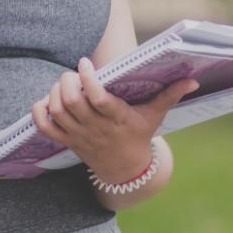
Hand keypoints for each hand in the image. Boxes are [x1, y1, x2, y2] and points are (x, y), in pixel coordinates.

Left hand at [31, 57, 198, 183]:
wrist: (125, 170)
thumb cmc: (140, 135)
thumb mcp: (156, 115)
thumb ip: (172, 94)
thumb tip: (193, 80)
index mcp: (117, 118)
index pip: (98, 98)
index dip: (88, 79)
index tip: (85, 63)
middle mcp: (96, 128)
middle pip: (72, 103)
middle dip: (67, 82)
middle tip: (73, 72)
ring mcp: (79, 136)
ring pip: (58, 112)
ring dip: (55, 92)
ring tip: (65, 82)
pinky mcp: (67, 142)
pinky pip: (45, 128)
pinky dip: (38, 112)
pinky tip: (46, 100)